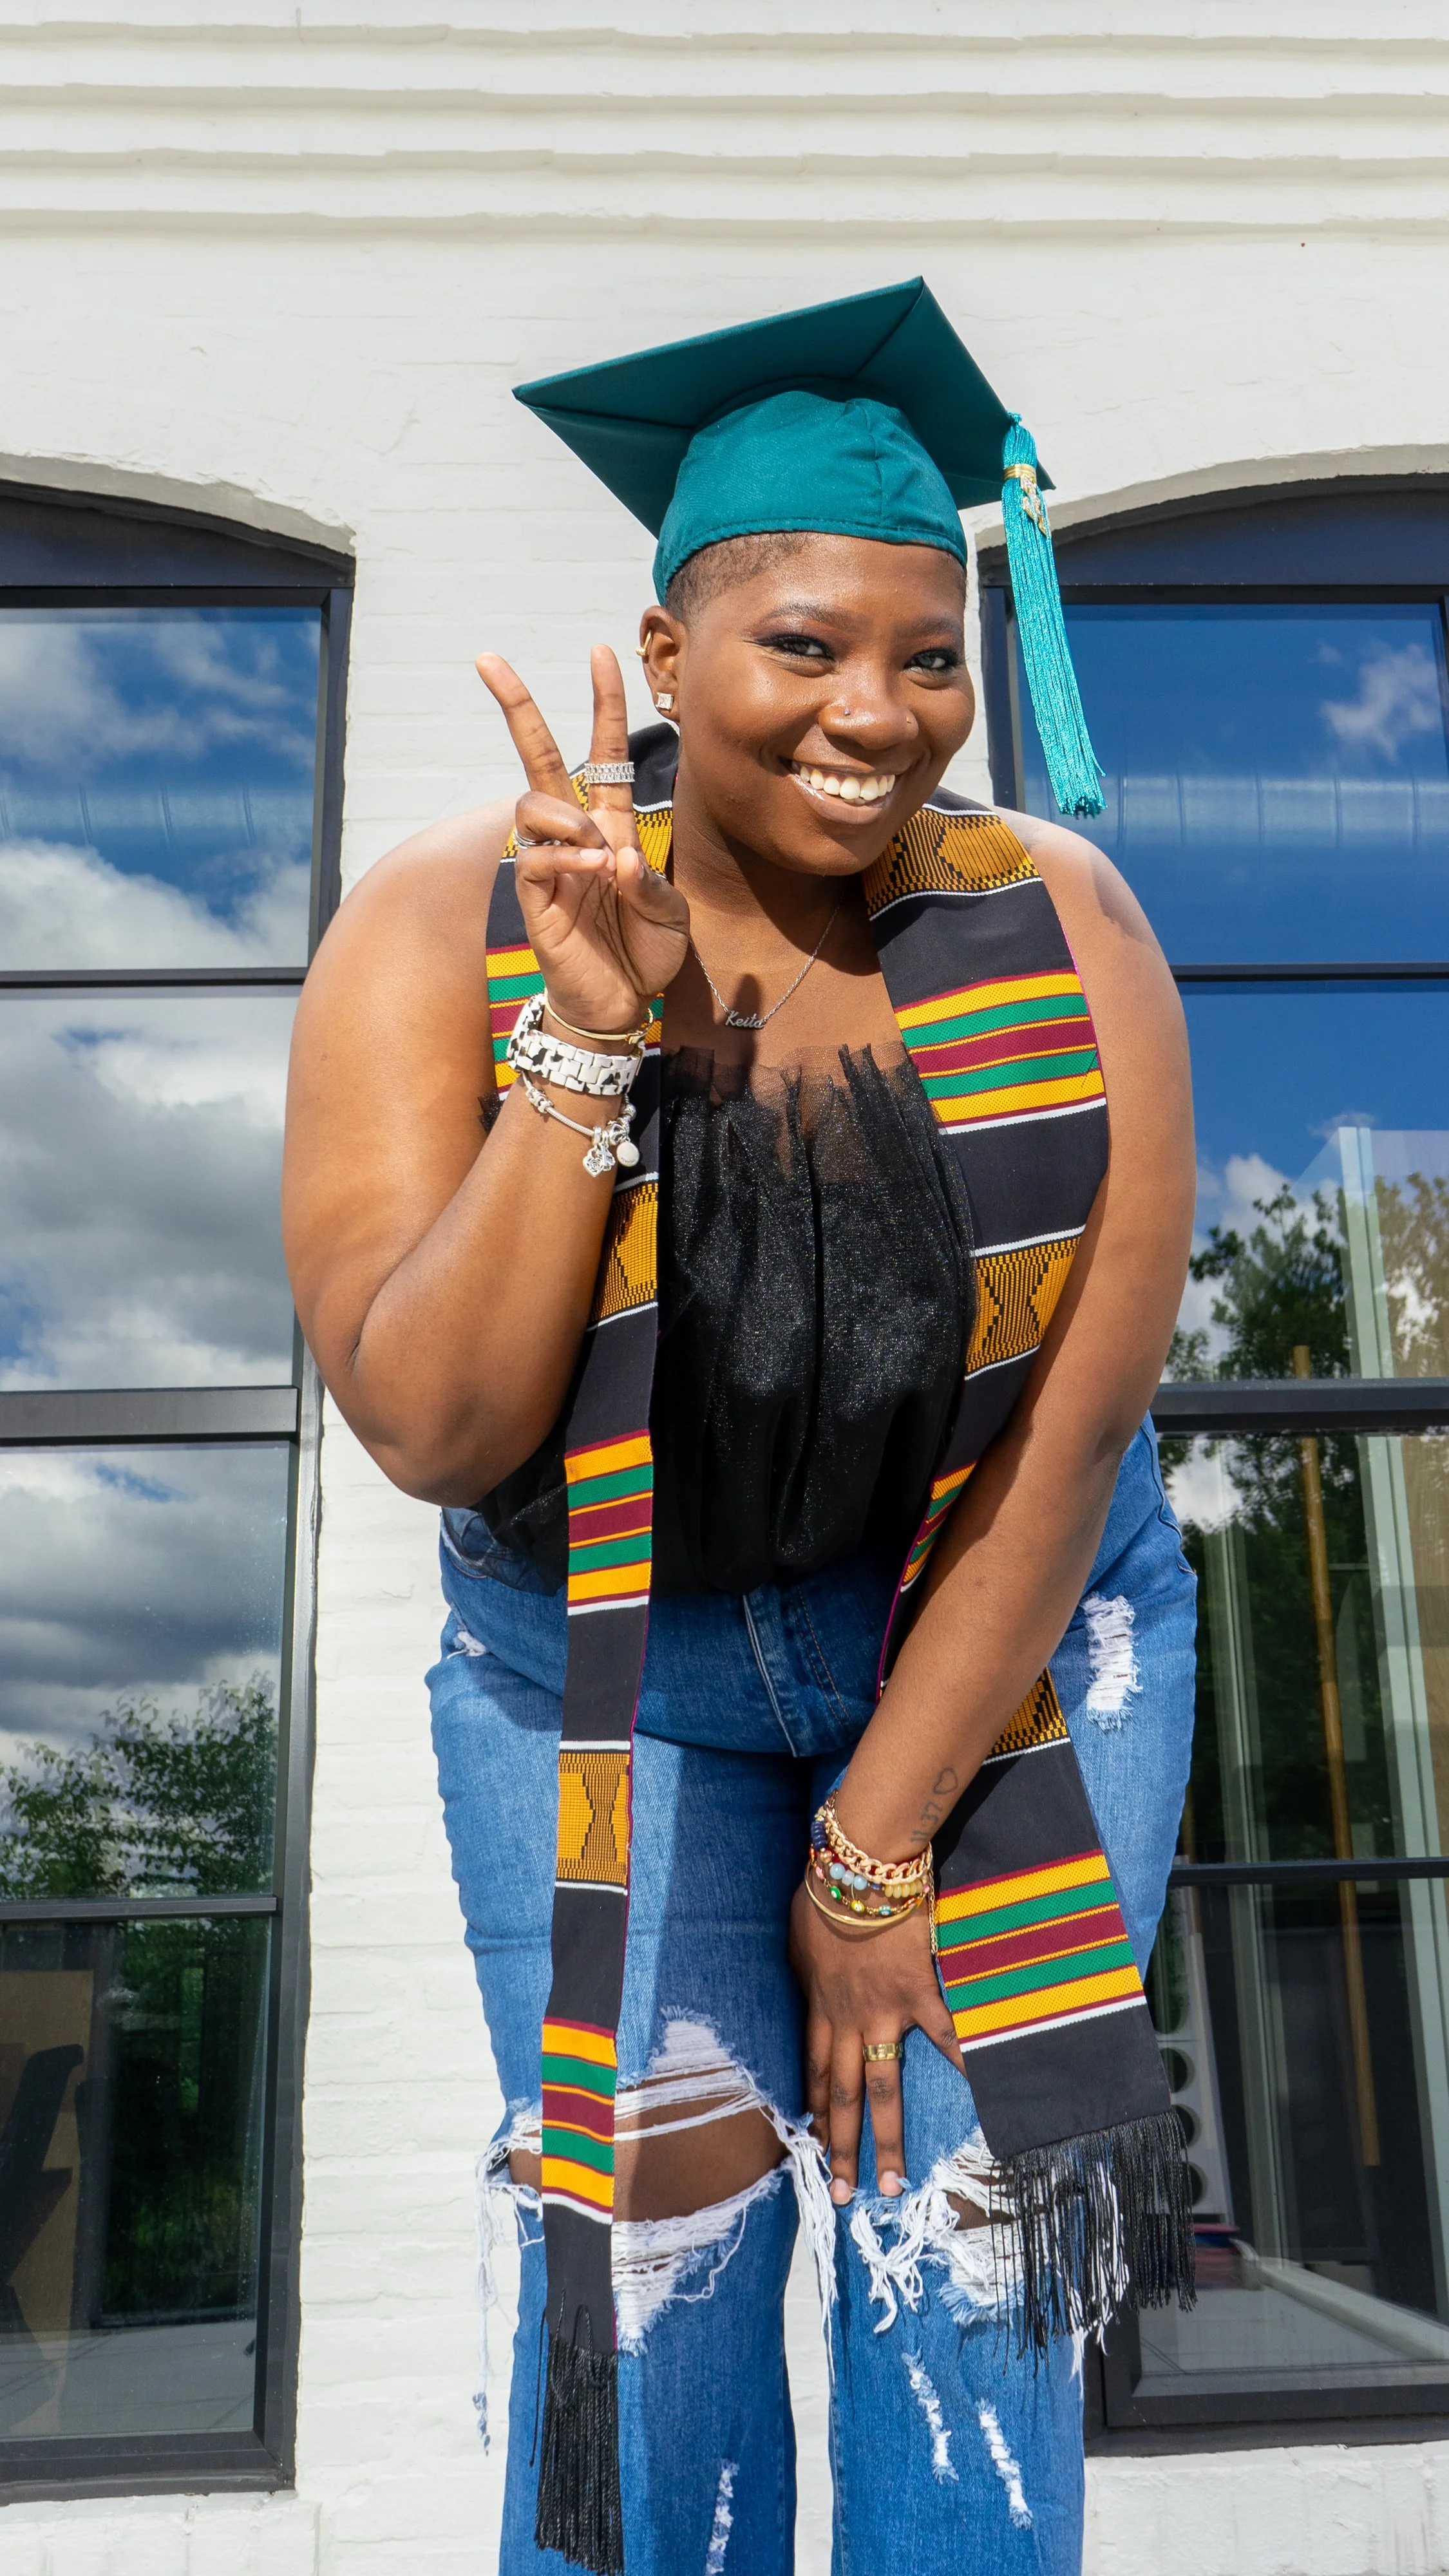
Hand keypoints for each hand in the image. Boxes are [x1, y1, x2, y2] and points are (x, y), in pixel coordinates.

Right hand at [475, 645, 689, 1032]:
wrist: (620, 1003)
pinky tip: (591, 873)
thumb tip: (614, 858)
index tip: (600, 651)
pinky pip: (534, 856)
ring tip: (596, 855)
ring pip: (532, 804)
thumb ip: (650, 883)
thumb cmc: (644, 953)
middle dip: (516, 706)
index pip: (604, 751)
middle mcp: (575, 834)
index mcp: (612, 824)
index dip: (604, 702)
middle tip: (488, 659)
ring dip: (568, 818)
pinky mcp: (533, 897)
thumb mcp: (669, 913)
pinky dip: (565, 857)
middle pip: (538, 756)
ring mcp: (549, 862)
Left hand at [789, 1879, 964, 2204]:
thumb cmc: (821, 1893)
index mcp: (818, 2008)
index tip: (811, 2148)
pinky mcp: (918, 1995)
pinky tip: (980, 2096)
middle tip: (845, 2195)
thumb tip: (803, 1974)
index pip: (812, 2074)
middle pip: (841, 2097)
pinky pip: (944, 2036)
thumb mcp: (795, 1936)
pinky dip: (963, 2064)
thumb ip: (803, 1965)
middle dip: (842, 2149)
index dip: (812, 2112)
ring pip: (881, 2089)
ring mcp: (883, 2014)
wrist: (856, 1869)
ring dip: (888, 2139)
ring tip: (897, 2182)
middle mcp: (846, 2022)